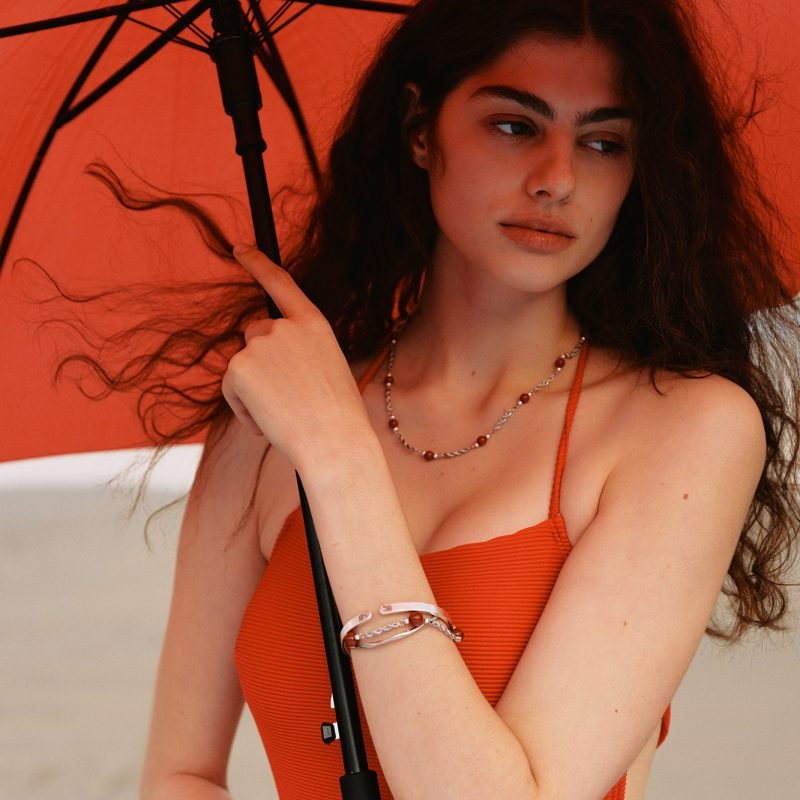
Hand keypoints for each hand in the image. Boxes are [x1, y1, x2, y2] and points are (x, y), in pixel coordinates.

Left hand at [221, 244, 372, 468]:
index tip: (239, 248)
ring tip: (283, 414)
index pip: (282, 284)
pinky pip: (230, 388)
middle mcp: (285, 326)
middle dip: (260, 361)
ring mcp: (260, 344)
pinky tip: (267, 422)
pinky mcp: (239, 367)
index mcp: (314, 324)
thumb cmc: (336, 416)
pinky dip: (243, 408)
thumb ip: (297, 352)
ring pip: (243, 364)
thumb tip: (263, 361)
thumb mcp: (325, 368)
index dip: (258, 264)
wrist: (333, 442)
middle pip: (255, 334)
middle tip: (286, 397)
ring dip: (253, 389)